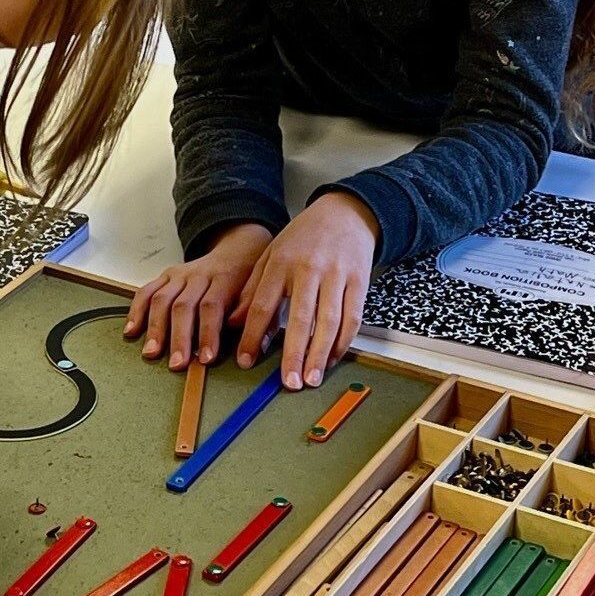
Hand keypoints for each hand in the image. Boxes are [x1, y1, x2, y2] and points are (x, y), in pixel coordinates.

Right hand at [124, 224, 272, 367]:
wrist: (238, 250)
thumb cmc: (249, 281)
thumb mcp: (261, 296)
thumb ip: (256, 319)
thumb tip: (249, 348)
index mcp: (225, 280)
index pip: (212, 307)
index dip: (208, 333)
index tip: (206, 358)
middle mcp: (199, 276)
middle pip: (183, 306)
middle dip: (178, 337)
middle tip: (176, 364)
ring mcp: (180, 274)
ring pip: (162, 299)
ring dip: (154, 328)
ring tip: (151, 353)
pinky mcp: (166, 275)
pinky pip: (147, 291)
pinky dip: (136, 311)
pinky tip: (132, 331)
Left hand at [236, 192, 378, 391]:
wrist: (345, 213)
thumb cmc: (303, 238)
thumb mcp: (271, 255)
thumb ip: (252, 288)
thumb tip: (235, 323)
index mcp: (280, 263)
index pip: (262, 305)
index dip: (254, 336)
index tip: (247, 361)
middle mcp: (308, 269)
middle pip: (300, 318)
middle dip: (293, 354)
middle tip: (288, 382)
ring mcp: (337, 275)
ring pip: (329, 322)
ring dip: (320, 354)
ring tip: (311, 378)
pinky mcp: (360, 281)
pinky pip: (352, 317)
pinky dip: (343, 342)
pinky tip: (332, 359)